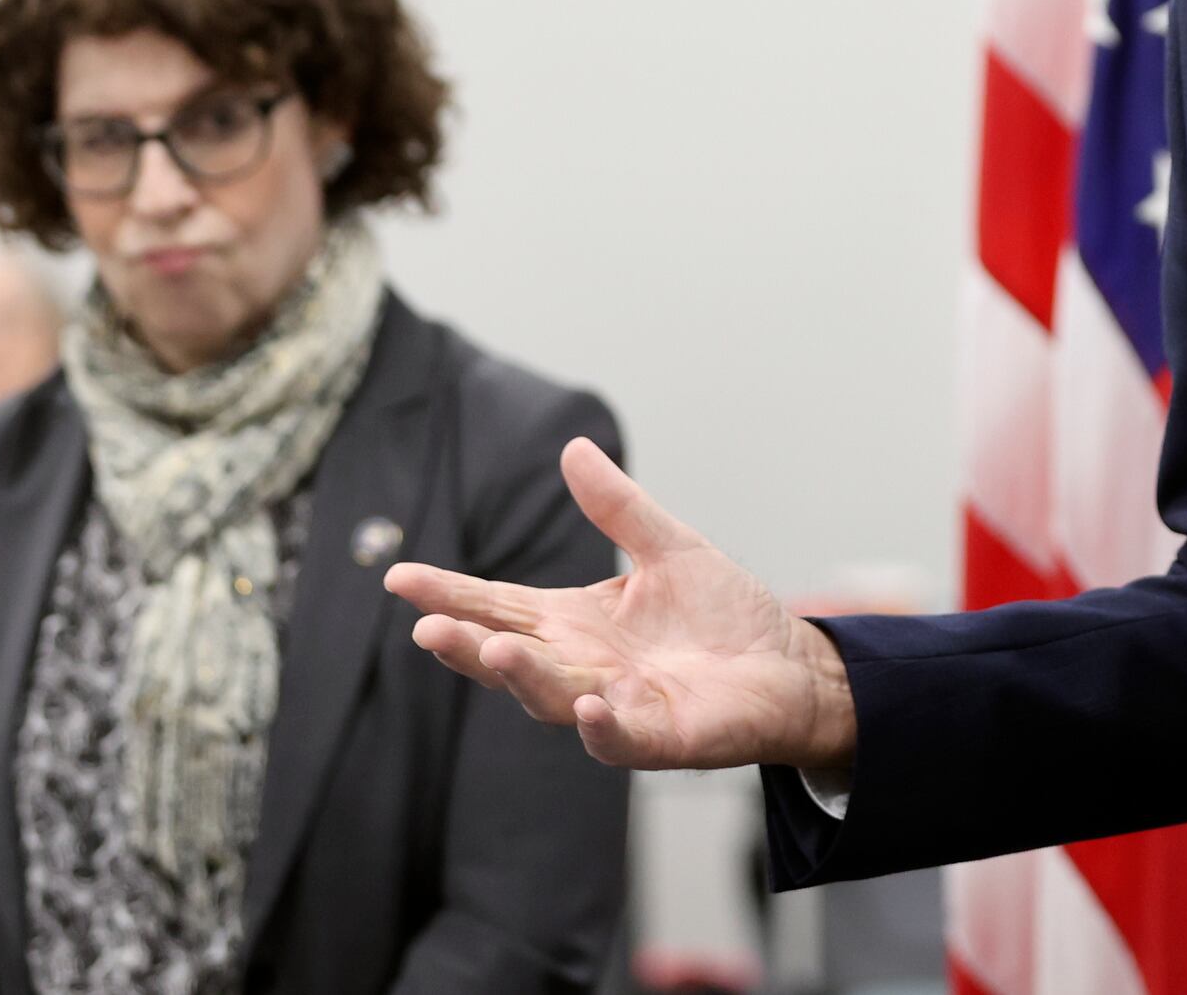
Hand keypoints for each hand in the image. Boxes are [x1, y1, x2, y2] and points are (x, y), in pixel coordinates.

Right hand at [383, 436, 858, 772]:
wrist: (788, 664)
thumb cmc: (723, 613)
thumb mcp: (668, 547)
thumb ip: (618, 508)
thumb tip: (574, 448)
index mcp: (573, 623)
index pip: (498, 607)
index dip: (450, 594)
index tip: (399, 577)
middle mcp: (581, 668)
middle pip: (508, 658)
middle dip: (465, 645)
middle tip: (427, 627)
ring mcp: (614, 706)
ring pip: (551, 699)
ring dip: (521, 679)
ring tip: (493, 650)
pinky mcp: (657, 737)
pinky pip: (619, 739)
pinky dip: (601, 726)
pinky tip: (588, 707)